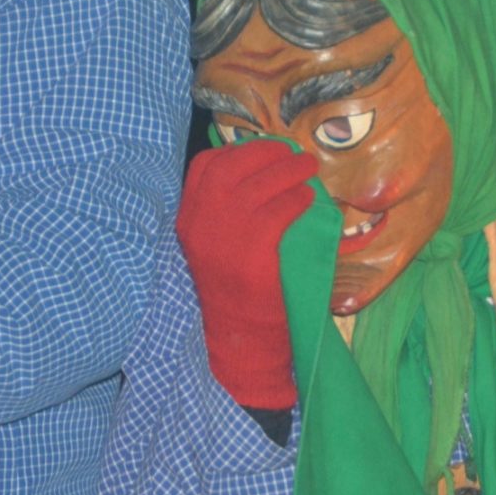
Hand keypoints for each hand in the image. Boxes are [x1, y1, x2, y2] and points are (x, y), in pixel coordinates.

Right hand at [176, 138, 317, 408]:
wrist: (239, 344)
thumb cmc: (237, 294)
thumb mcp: (218, 249)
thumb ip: (226, 216)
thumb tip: (264, 177)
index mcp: (187, 222)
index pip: (202, 168)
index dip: (233, 151)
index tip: (258, 150)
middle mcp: (199, 226)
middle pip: (230, 168)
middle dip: (263, 152)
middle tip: (291, 152)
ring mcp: (223, 240)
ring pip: (257, 186)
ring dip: (288, 171)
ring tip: (308, 169)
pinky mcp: (251, 257)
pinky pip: (277, 213)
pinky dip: (295, 200)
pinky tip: (308, 200)